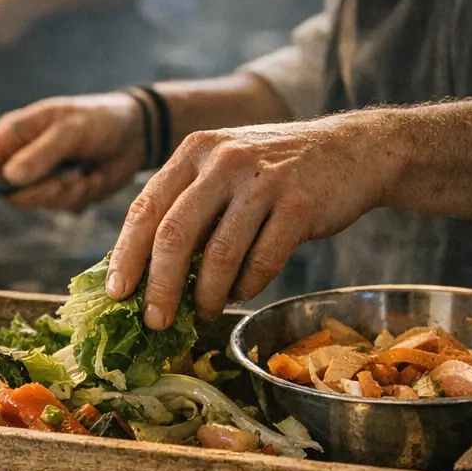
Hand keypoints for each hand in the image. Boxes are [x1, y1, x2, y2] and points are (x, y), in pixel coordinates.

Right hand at [0, 92, 145, 226]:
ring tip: (83, 172)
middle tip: (67, 178)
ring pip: (39, 202)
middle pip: (10, 192)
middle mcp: (22, 158)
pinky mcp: (62, 192)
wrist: (136, 133)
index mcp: (14, 135)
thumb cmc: (98, 119)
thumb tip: (10, 179)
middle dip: (39, 192)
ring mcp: (41, 178)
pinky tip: (91, 177)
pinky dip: (80, 195)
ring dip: (64, 192)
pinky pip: (62, 206)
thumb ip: (41, 154)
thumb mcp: (70, 130)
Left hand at [107, 111, 405, 327]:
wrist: (354, 150)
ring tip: (204, 313)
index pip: (145, 208)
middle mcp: (223, 161)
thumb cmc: (275, 171)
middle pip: (174, 235)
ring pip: (219, 255)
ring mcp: (262, 181)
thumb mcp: (224, 169)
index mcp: (195, 151)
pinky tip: (241, 293)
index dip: (127, 255)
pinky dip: (246, 286)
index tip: (117, 293)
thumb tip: (143, 271)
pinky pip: (261, 262)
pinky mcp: (299, 205)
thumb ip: (187, 206)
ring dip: (207, 296)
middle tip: (155, 321)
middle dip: (160, 287)